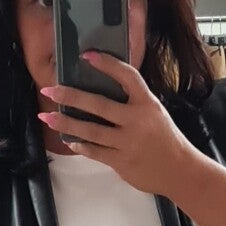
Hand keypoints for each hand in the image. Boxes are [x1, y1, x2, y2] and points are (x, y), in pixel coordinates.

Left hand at [38, 53, 200, 196]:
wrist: (179, 169)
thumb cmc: (164, 138)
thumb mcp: (154, 114)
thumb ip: (132, 104)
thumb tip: (102, 91)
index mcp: (148, 103)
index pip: (127, 77)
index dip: (107, 64)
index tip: (88, 56)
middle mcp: (138, 120)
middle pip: (99, 105)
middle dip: (71, 96)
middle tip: (50, 90)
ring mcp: (128, 142)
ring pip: (90, 130)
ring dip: (66, 123)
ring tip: (47, 117)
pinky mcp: (121, 161)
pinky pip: (94, 151)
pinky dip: (80, 145)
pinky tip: (69, 140)